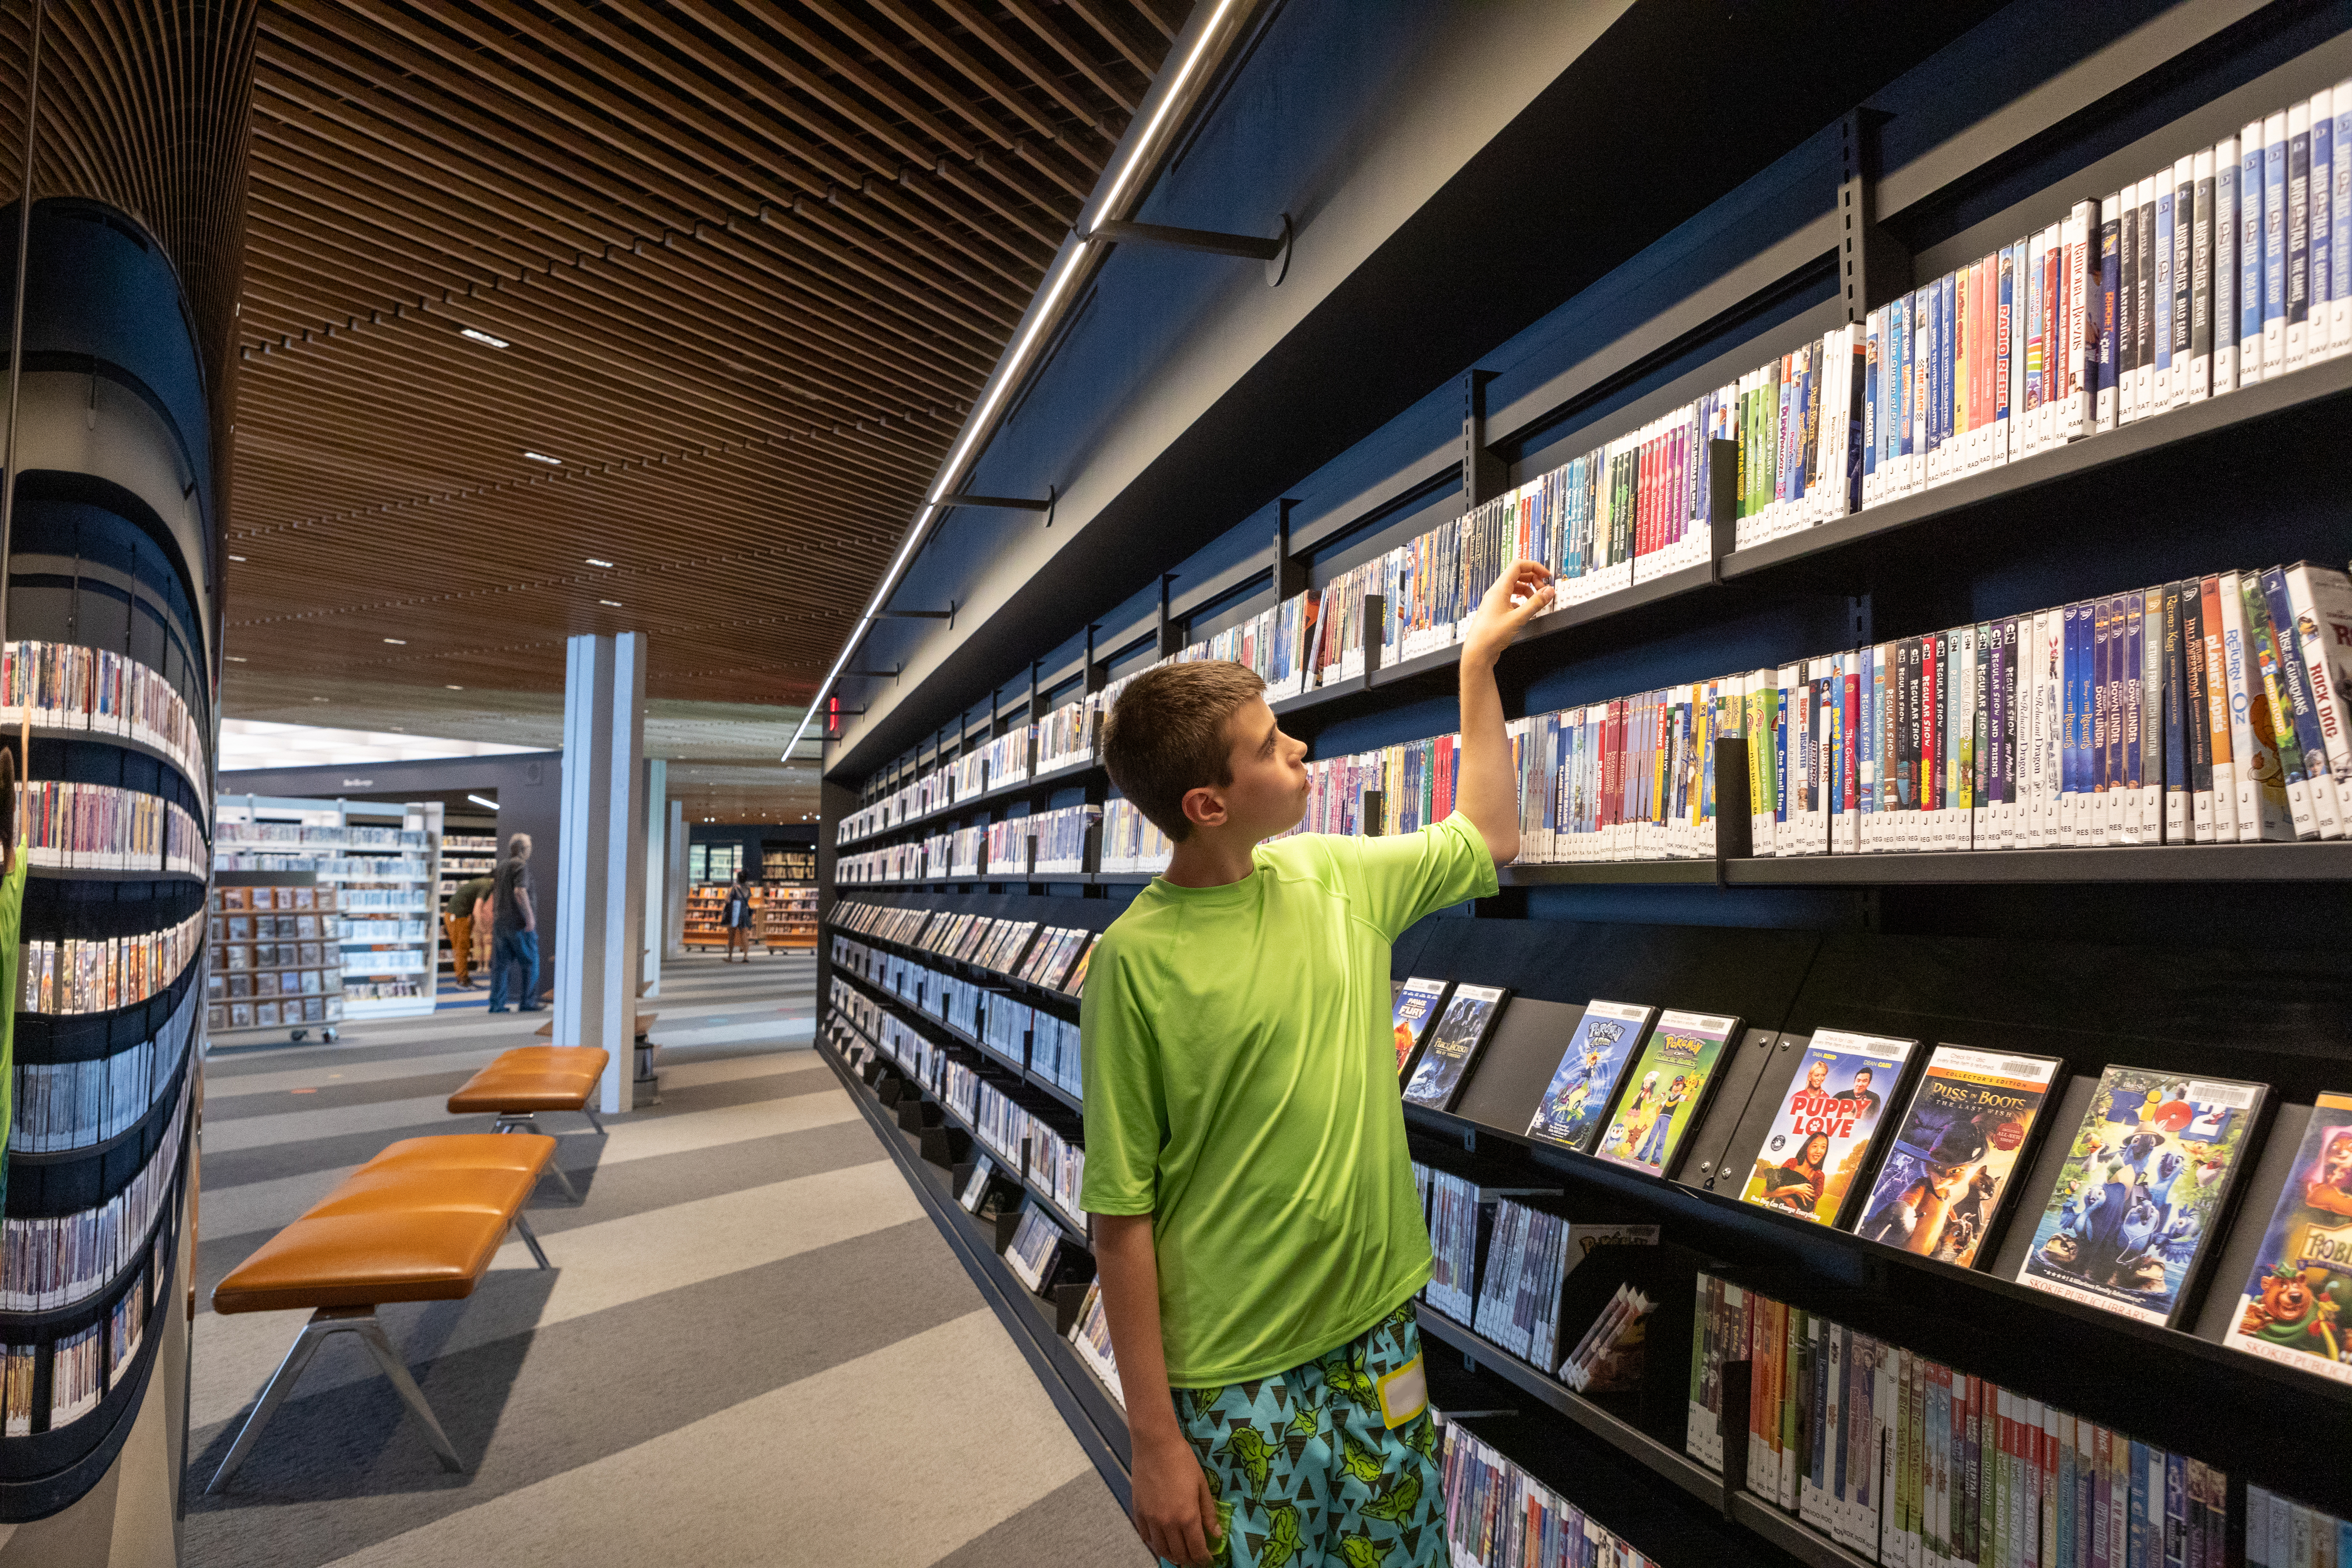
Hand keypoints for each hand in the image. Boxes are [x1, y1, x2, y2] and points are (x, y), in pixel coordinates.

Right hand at [1130, 1430, 1220, 1565]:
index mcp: (1187, 1517)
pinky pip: (1145, 1537)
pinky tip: (1161, 1541)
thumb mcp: (1202, 1485)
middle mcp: (1167, 1523)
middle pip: (1178, 1553)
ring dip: (1172, 1555)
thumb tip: (1216, 1534)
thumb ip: (1209, 1512)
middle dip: (1189, 1560)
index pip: (1196, 1549)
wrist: (1155, 1444)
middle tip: (1196, 1558)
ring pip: (1161, 1549)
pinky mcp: (1138, 1512)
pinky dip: (1155, 1543)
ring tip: (1180, 1554)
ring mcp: (1150, 1519)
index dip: (1204, 1559)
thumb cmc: (1182, 1461)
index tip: (1208, 1560)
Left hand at [1459, 558, 1554, 666]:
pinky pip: (1511, 599)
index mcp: (1499, 589)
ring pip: (1514, 588)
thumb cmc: (1492, 635)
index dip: (1534, 567)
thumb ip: (1535, 603)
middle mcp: (1496, 593)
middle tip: (1544, 590)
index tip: (1546, 575)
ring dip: (1528, 590)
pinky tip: (1525, 611)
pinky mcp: (1496, 611)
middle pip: (1517, 575)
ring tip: (1537, 601)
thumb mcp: (1518, 618)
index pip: (1517, 565)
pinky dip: (1521, 601)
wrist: (1478, 652)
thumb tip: (1548, 591)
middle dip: (1533, 579)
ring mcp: (1495, 602)